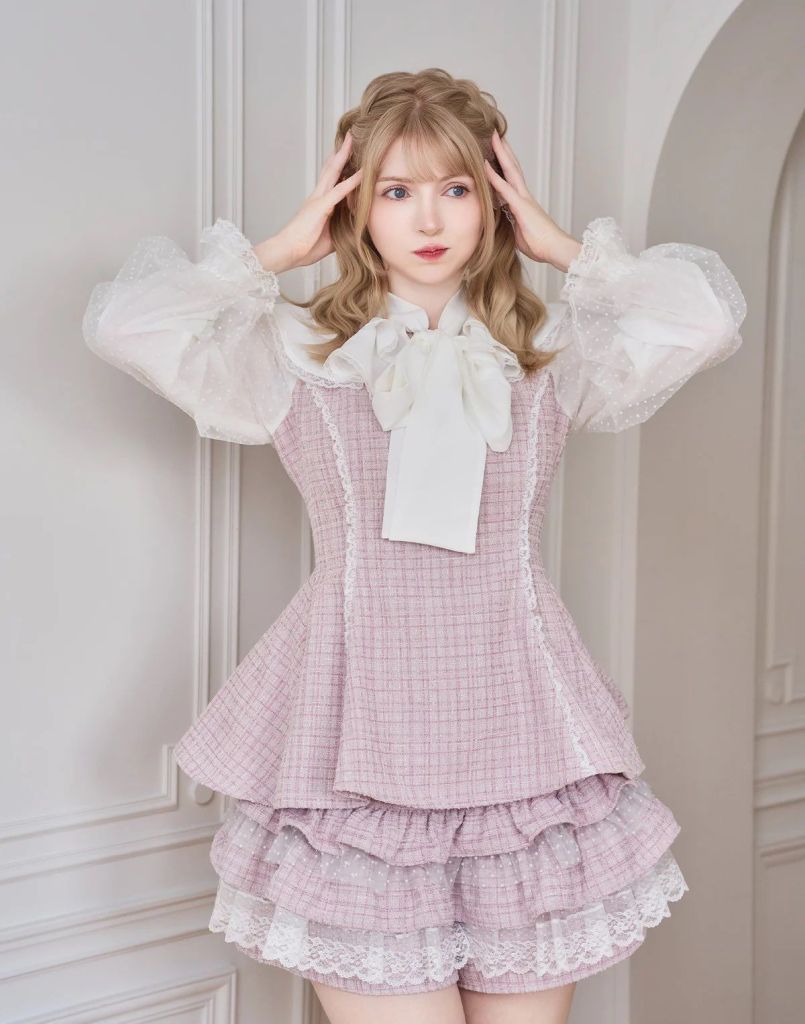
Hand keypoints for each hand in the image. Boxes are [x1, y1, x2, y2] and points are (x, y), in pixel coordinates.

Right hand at [253, 132, 362, 272]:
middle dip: (341, 152)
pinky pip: (339, 191)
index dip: (339, 165)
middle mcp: (318, 196)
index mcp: (319, 202)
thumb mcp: (329, 236)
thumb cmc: (305, 247)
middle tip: (351, 136)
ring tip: (353, 140)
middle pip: (331, 168)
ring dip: (344, 156)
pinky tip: (362, 172)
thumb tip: (354, 229)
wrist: (287, 252)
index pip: (331, 179)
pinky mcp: (320, 207)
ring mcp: (318, 200)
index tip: (348, 153)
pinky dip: (352, 181)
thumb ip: (341, 228)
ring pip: (333, 172)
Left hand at [484, 130, 580, 270]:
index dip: (504, 164)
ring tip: (494, 137)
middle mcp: (524, 196)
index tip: (497, 152)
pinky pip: (505, 188)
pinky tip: (485, 165)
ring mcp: (523, 199)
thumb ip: (511, 224)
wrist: (555, 249)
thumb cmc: (540, 245)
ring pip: (511, 170)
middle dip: (504, 150)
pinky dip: (494, 176)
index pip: (512, 178)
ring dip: (501, 153)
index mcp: (523, 202)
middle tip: (496, 134)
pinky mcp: (521, 206)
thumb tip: (503, 223)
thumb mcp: (519, 233)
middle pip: (513, 167)